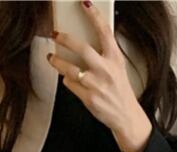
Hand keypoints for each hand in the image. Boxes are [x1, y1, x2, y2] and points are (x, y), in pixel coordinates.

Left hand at [45, 0, 152, 151]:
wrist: (125, 116)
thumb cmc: (119, 90)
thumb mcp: (118, 68)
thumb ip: (104, 54)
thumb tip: (83, 41)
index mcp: (115, 59)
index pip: (104, 32)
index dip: (94, 16)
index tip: (85, 4)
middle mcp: (106, 70)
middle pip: (82, 48)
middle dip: (65, 39)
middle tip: (56, 34)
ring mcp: (96, 85)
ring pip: (70, 68)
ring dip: (57, 61)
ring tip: (51, 57)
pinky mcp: (88, 98)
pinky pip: (70, 84)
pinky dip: (67, 80)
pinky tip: (67, 77)